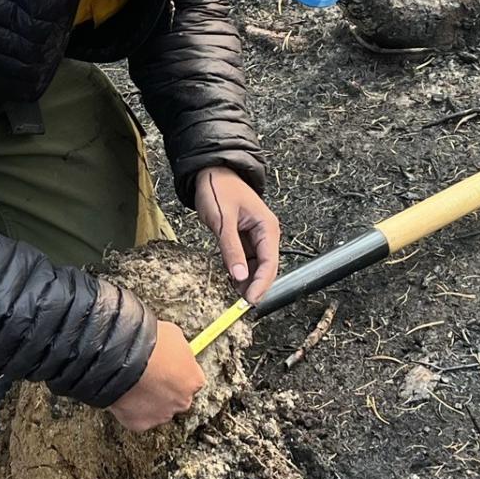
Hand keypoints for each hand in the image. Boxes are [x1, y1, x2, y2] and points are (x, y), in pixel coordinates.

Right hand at [110, 320, 204, 431]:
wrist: (120, 358)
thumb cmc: (147, 343)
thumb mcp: (173, 335)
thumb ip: (179, 350)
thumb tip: (175, 351)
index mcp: (194, 380)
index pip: (190, 380)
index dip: (176, 373)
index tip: (165, 368)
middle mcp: (182, 401)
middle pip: (176, 398)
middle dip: (164, 390)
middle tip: (147, 376)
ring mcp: (161, 415)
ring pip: (156, 410)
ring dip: (148, 401)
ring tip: (132, 384)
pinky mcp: (140, 424)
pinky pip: (136, 418)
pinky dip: (130, 410)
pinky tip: (123, 395)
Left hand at [194, 168, 280, 302]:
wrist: (209, 171)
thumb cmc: (218, 189)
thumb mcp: (222, 220)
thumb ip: (231, 249)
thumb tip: (239, 277)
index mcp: (267, 227)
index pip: (270, 262)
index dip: (261, 284)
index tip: (249, 301)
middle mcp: (265, 234)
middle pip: (266, 268)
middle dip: (255, 286)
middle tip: (240, 307)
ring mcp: (255, 237)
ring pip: (255, 266)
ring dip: (246, 281)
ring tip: (233, 298)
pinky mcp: (244, 238)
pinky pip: (245, 260)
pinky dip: (238, 272)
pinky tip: (230, 282)